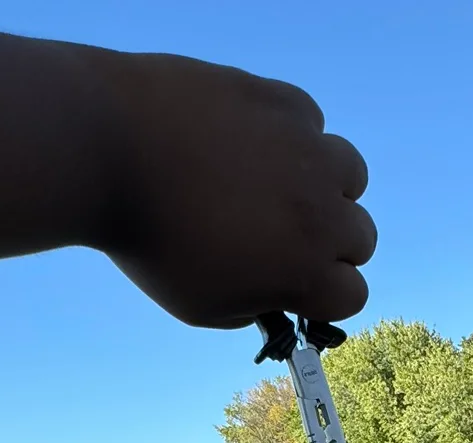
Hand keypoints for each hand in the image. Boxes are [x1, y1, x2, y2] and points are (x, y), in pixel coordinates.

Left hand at [92, 54, 376, 328]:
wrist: (111, 150)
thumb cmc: (151, 242)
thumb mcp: (201, 307)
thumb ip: (251, 310)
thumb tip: (271, 298)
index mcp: (306, 271)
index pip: (353, 294)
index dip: (324, 296)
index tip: (297, 287)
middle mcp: (322, 211)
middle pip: (361, 237)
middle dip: (331, 245)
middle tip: (288, 239)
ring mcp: (308, 151)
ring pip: (350, 175)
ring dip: (327, 188)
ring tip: (281, 187)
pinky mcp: (284, 102)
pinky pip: (311, 124)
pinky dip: (292, 137)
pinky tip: (250, 144)